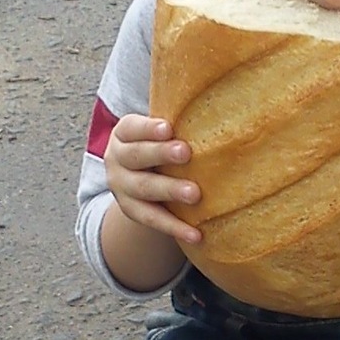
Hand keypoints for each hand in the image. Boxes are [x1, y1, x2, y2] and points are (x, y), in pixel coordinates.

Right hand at [103, 113, 201, 246]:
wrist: (139, 175)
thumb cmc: (160, 144)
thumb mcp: (160, 130)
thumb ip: (180, 121)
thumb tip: (222, 105)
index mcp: (124, 134)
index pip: (133, 128)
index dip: (149, 129)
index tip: (169, 128)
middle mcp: (116, 159)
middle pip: (136, 156)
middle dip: (160, 154)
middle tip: (186, 152)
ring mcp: (121, 187)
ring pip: (143, 188)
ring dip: (169, 190)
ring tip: (194, 194)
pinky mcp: (131, 210)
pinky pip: (152, 219)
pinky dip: (174, 227)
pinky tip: (196, 234)